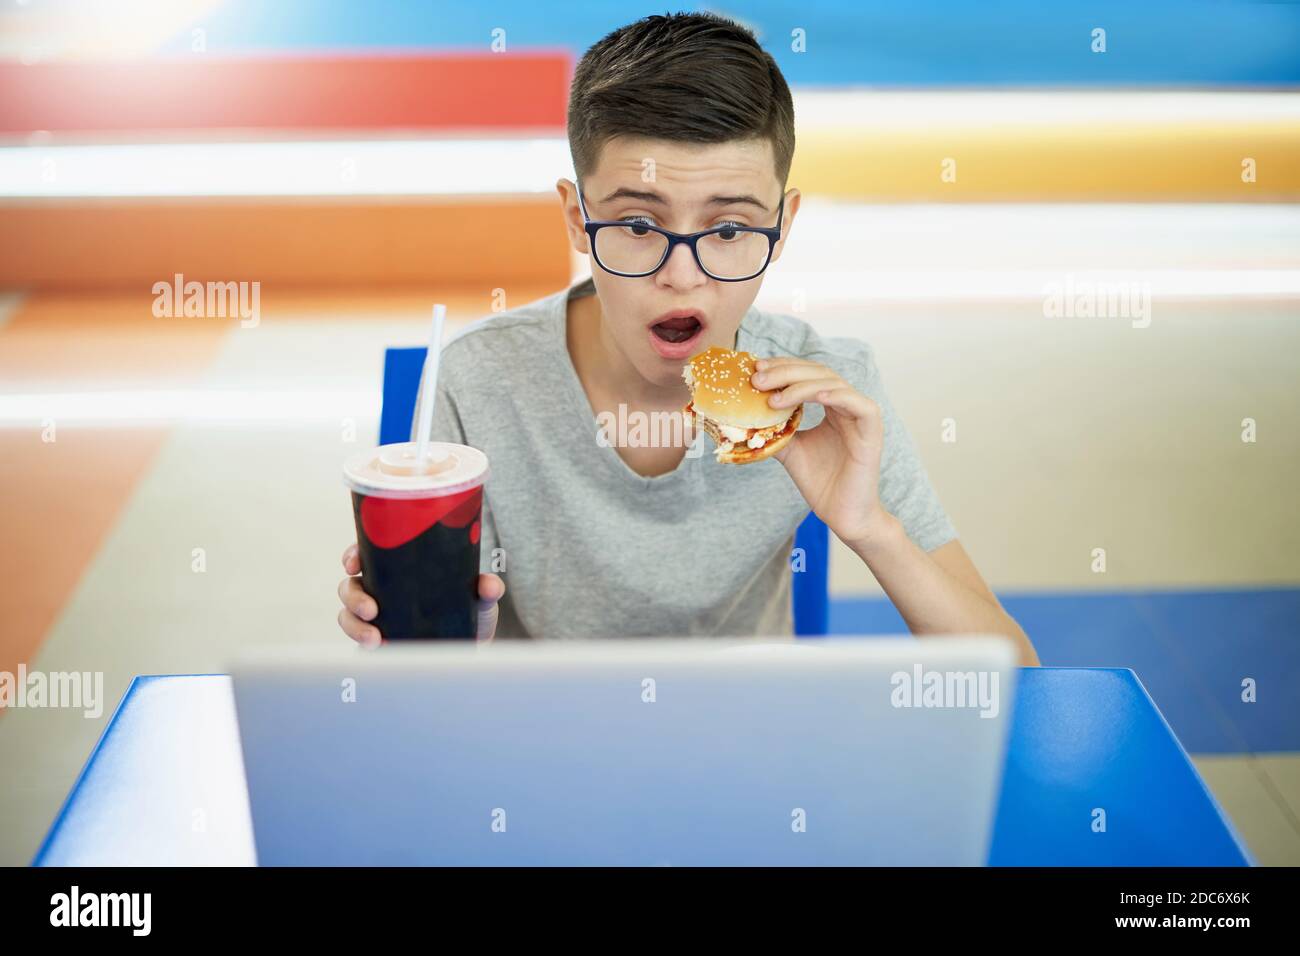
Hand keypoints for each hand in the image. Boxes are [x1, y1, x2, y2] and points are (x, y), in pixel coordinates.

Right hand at [336, 543, 505, 645]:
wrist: (471, 651)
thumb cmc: (470, 615)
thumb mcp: (479, 599)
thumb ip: (486, 590)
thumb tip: (489, 585)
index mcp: (399, 570)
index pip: (367, 555)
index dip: (352, 555)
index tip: (353, 563)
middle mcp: (381, 591)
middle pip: (350, 586)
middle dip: (353, 597)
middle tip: (372, 609)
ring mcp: (375, 618)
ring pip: (347, 615)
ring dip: (354, 626)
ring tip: (375, 639)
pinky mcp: (376, 642)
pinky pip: (357, 641)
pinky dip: (362, 644)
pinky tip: (377, 649)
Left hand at [751, 357, 889, 547]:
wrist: (842, 514)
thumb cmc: (821, 483)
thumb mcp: (790, 450)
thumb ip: (774, 430)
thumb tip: (743, 419)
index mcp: (831, 406)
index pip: (807, 374)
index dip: (782, 367)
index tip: (755, 369)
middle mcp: (847, 405)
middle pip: (817, 372)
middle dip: (785, 372)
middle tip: (757, 379)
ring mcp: (861, 415)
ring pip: (833, 384)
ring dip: (801, 386)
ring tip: (773, 398)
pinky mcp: (873, 429)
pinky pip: (858, 404)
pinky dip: (836, 396)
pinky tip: (814, 397)